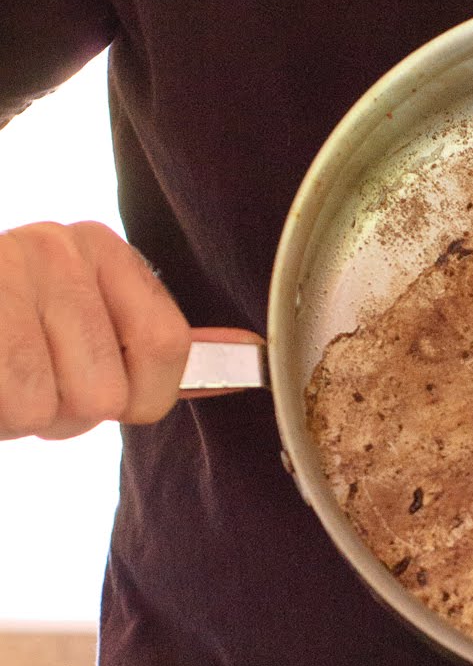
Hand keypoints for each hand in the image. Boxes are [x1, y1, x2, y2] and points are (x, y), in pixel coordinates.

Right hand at [0, 220, 190, 439]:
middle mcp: (58, 248)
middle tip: (28, 382)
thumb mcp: (82, 327)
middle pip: (106, 394)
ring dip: (21, 417)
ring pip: (47, 408)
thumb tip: (254, 350)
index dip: (138, 395)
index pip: (167, 344)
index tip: (99, 385)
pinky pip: (13, 407)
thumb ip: (150, 347)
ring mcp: (7, 269)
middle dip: (66, 415)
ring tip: (3, 377)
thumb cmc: (12, 338)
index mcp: (103, 250)